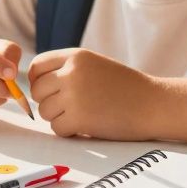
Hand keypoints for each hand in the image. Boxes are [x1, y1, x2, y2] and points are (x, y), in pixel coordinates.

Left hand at [27, 48, 159, 139]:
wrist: (155, 104)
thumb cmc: (125, 87)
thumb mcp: (94, 65)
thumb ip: (66, 69)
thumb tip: (32, 82)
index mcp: (75, 56)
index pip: (36, 66)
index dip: (38, 81)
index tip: (49, 90)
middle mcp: (71, 73)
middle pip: (37, 91)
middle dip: (48, 101)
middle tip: (68, 107)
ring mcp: (74, 95)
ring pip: (44, 111)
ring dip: (58, 117)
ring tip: (81, 115)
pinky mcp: (79, 118)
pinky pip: (57, 128)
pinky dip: (68, 131)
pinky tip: (86, 126)